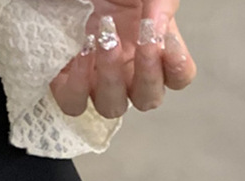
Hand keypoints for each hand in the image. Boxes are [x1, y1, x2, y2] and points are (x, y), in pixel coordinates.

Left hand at [50, 1, 196, 118]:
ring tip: (105, 40)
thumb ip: (161, 5)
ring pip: (112, 107)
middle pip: (147, 100)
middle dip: (148, 74)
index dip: (178, 66)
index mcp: (151, 48)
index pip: (178, 77)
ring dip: (112, 79)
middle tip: (143, 39)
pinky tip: (83, 53)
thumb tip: (158, 29)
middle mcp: (127, 72)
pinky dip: (79, 86)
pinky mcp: (66, 82)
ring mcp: (97, 80)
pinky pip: (74, 103)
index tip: (167, 39)